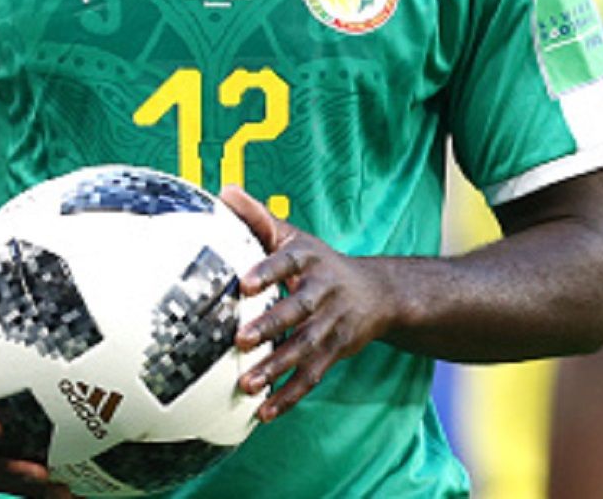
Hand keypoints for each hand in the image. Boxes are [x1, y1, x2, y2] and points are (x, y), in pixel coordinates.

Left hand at [221, 187, 400, 421]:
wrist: (378, 293)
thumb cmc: (320, 264)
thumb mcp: (296, 237)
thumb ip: (259, 218)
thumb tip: (224, 191)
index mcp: (309, 259)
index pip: (288, 262)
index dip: (268, 273)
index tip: (244, 285)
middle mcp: (323, 290)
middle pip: (298, 308)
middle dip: (271, 325)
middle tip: (240, 340)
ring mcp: (332, 324)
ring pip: (305, 347)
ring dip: (276, 367)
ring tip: (247, 385)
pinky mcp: (335, 351)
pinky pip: (313, 376)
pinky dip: (289, 395)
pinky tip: (264, 412)